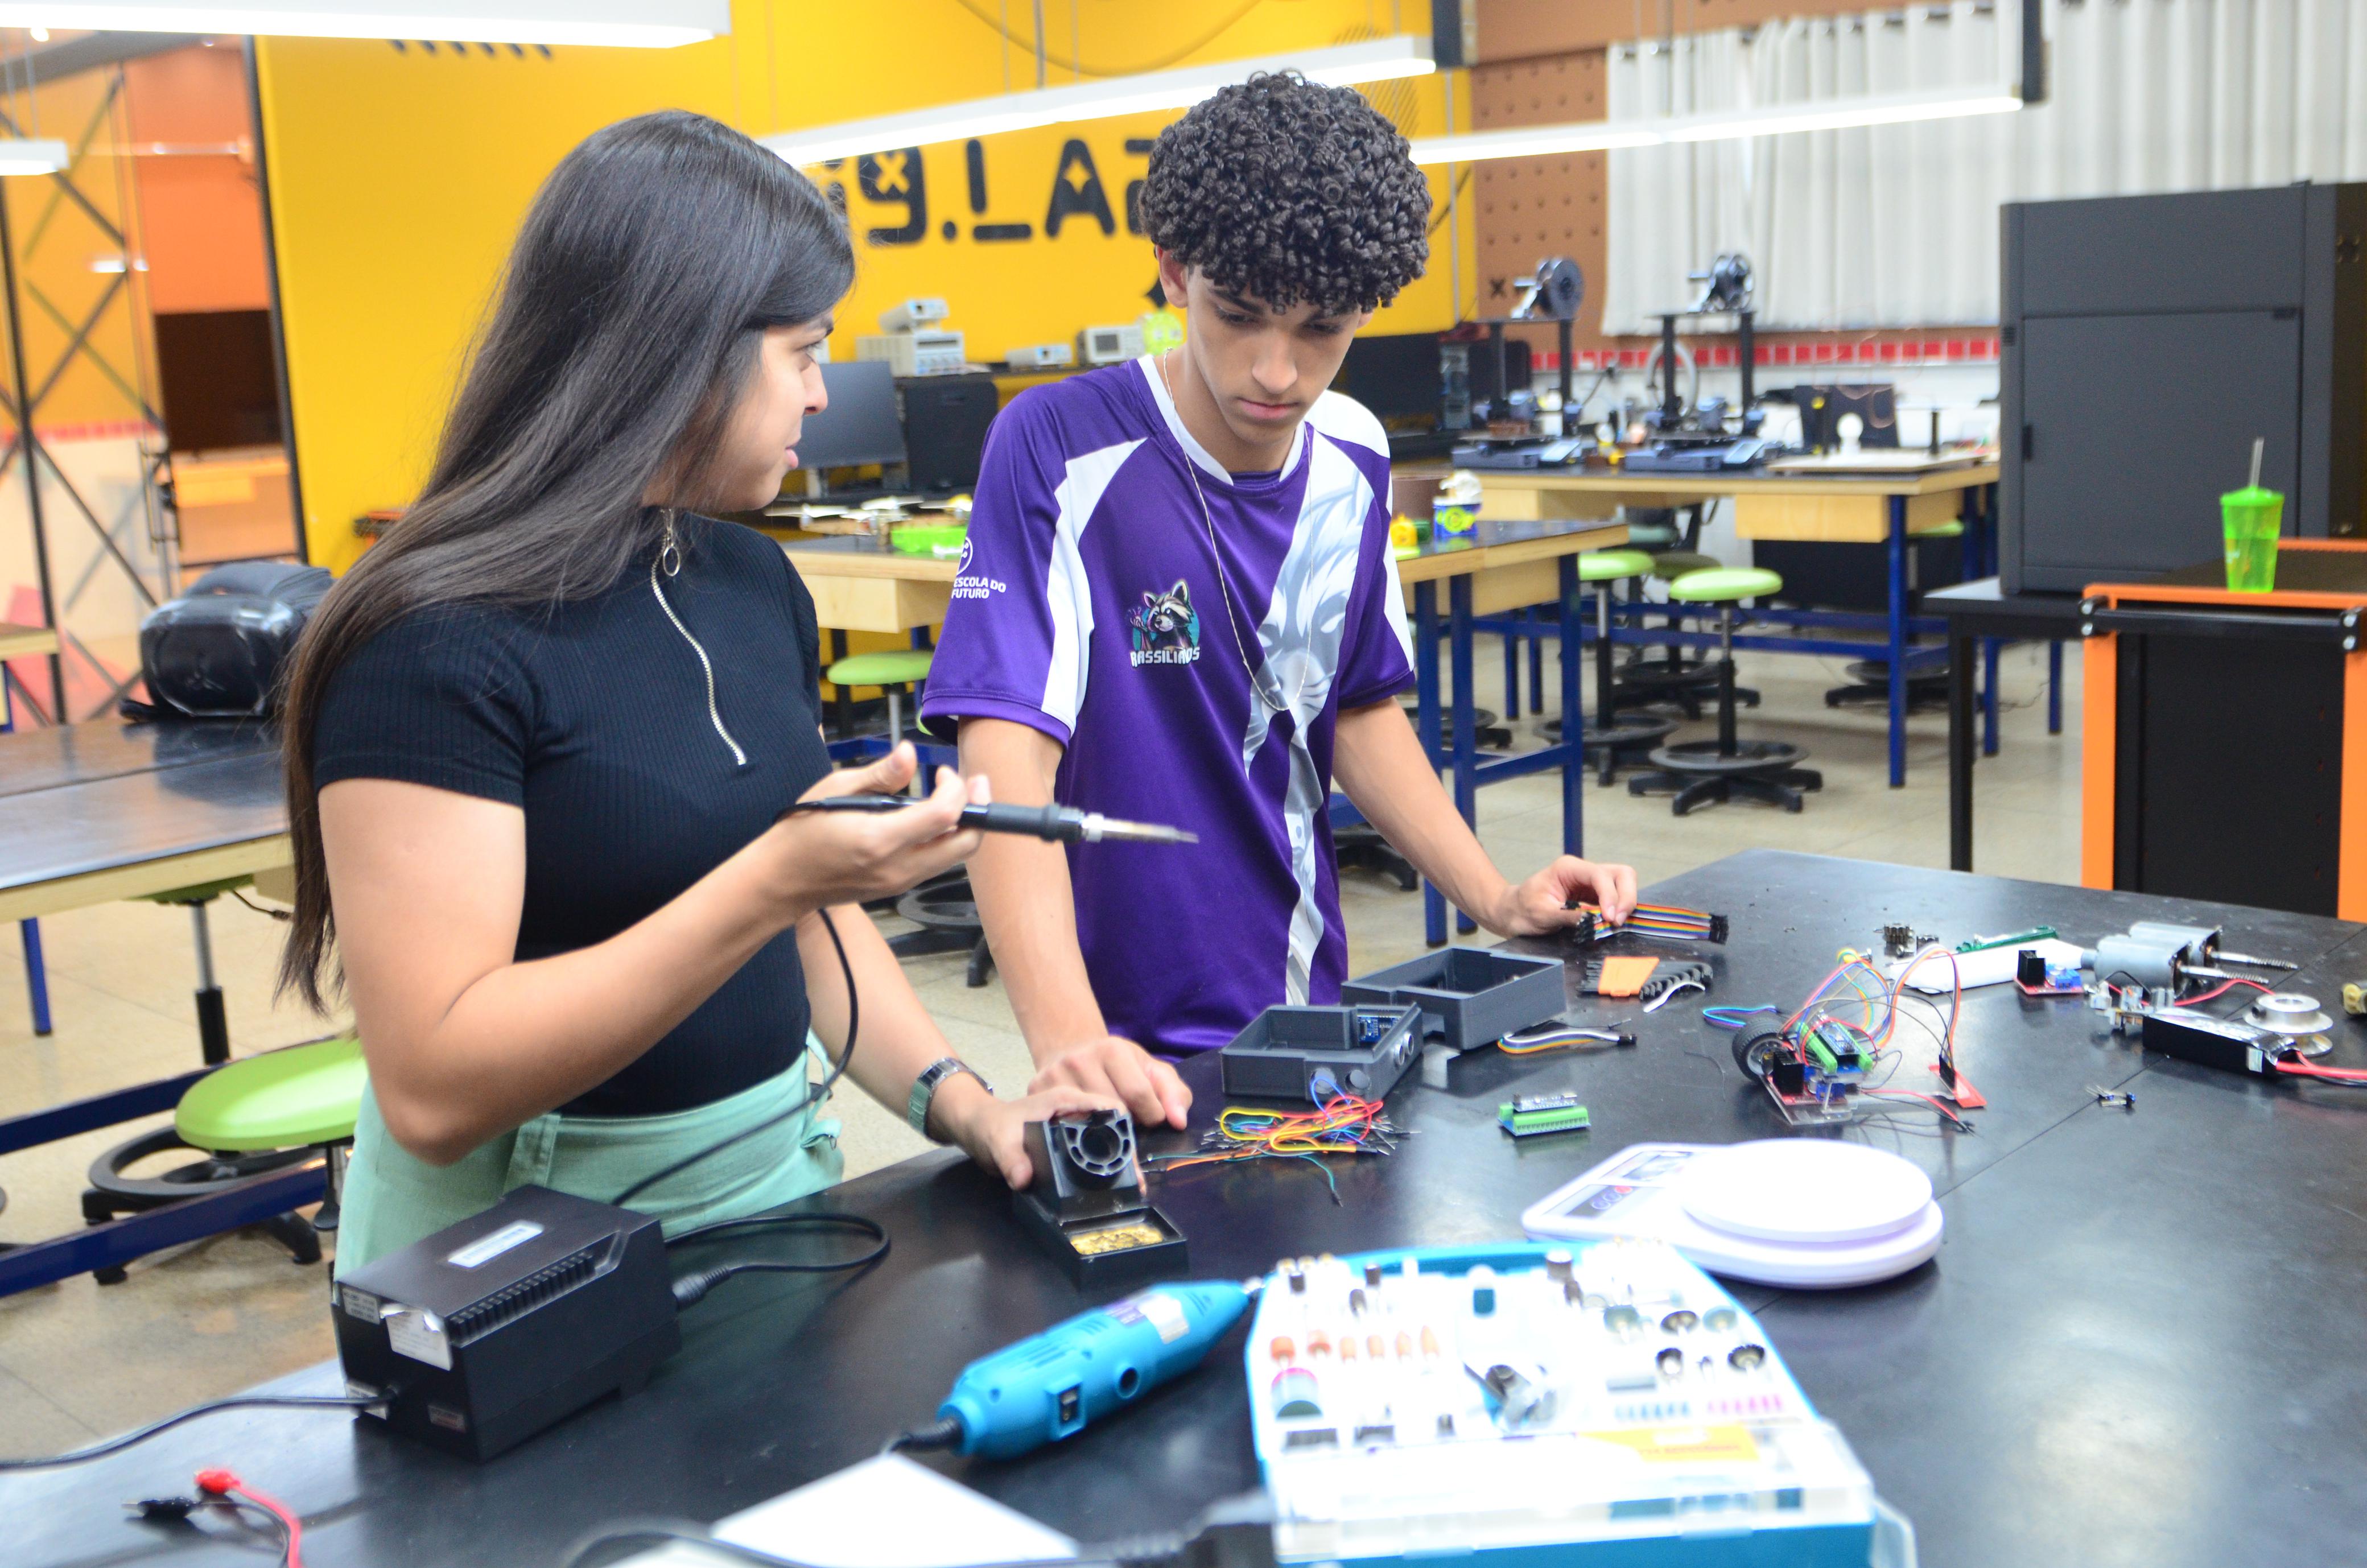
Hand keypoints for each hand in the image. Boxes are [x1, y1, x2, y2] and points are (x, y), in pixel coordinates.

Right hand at [758, 744, 985, 913]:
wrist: (782, 880)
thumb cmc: (803, 830)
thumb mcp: (836, 789)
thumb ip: (880, 774)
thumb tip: (910, 753)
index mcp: (880, 839)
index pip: (945, 815)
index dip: (957, 788)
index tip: (942, 772)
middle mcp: (897, 867)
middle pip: (965, 845)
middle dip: (978, 811)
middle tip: (970, 783)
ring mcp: (900, 882)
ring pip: (955, 857)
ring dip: (962, 826)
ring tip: (948, 796)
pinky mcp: (899, 888)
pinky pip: (936, 864)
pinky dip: (944, 840)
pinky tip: (929, 818)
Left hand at [930, 1074, 1120, 1188]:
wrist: (980, 1129)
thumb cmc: (989, 1126)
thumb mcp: (997, 1140)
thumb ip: (1010, 1158)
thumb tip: (1024, 1179)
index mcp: (1066, 1100)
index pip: (1107, 1107)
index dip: (1124, 1130)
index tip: (1132, 1159)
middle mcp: (1075, 1110)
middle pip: (1112, 1126)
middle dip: (1126, 1151)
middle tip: (1136, 1182)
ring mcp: (1074, 1125)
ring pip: (1106, 1139)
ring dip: (1118, 1160)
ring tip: (1131, 1188)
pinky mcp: (1071, 1140)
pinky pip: (1093, 1150)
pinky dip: (1103, 1166)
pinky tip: (1111, 1186)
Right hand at [1028, 1037, 1192, 1128]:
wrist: (1072, 1052)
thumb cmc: (1119, 1067)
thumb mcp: (1150, 1071)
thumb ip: (1173, 1093)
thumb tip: (1178, 1121)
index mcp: (1113, 1049)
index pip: (1138, 1094)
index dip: (1151, 1115)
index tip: (1151, 1119)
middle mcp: (1080, 1059)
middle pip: (1111, 1111)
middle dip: (1127, 1126)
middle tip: (1128, 1125)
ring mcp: (1055, 1076)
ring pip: (1085, 1123)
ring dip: (1101, 1134)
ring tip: (1107, 1128)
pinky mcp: (1036, 1092)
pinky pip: (1060, 1127)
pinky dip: (1075, 1136)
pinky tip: (1083, 1132)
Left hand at [1485, 855, 1639, 936]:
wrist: (1512, 913)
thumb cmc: (1522, 910)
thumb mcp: (1541, 915)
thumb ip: (1568, 916)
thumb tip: (1594, 921)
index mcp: (1568, 868)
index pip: (1600, 875)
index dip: (1610, 895)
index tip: (1609, 918)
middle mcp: (1583, 871)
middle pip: (1621, 874)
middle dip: (1625, 897)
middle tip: (1616, 921)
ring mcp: (1590, 883)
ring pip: (1623, 883)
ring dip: (1625, 903)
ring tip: (1615, 923)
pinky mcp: (1594, 896)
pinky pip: (1616, 898)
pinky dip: (1619, 909)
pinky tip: (1612, 923)